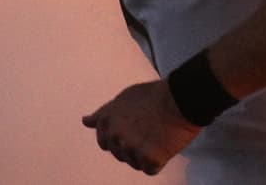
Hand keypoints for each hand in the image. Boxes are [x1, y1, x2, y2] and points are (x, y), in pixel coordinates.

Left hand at [82, 80, 201, 174]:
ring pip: (135, 163)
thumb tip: (85, 121)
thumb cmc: (155, 95)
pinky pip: (149, 169)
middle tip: (150, 131)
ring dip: (146, 155)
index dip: (120, 138)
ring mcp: (131, 148)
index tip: (134, 131)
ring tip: (158, 136)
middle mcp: (115, 135)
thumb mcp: (124, 98)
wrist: (180, 98)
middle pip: (120, 154)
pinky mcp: (148, 158)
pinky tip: (164, 145)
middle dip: (133, 147)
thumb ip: (104, 112)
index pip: (104, 142)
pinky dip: (158, 162)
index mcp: (108, 120)